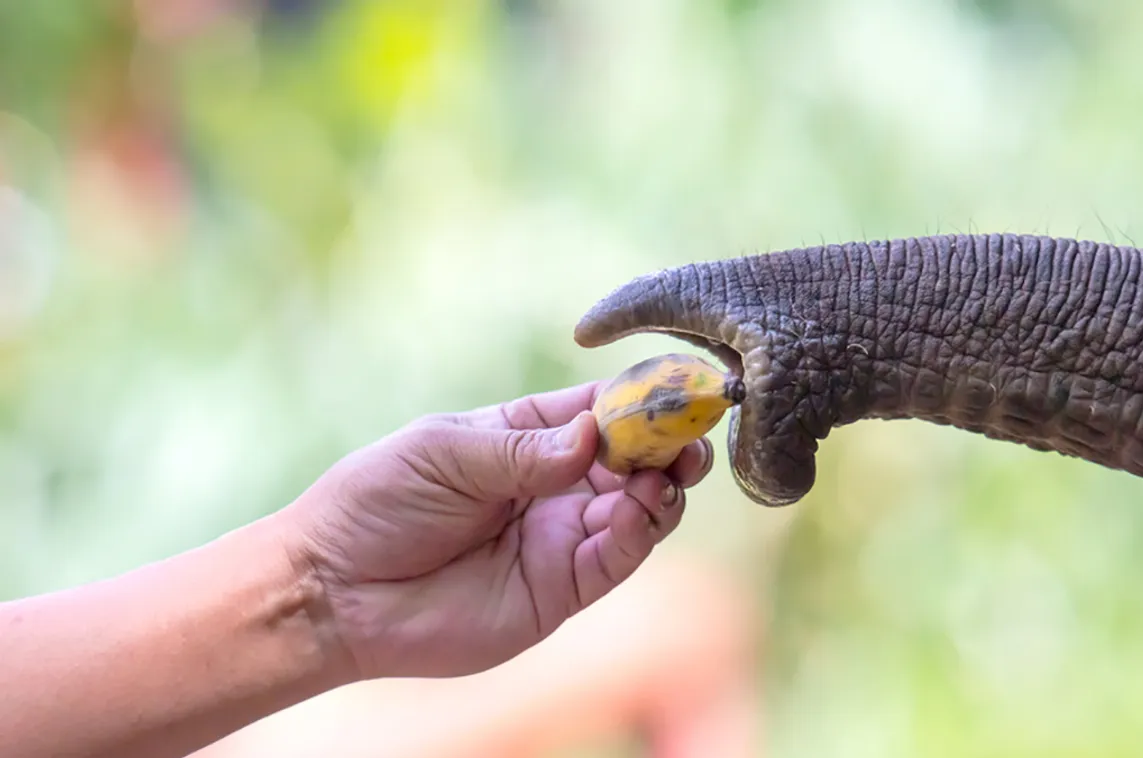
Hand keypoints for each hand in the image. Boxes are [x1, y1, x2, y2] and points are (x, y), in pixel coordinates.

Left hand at [279, 380, 712, 681]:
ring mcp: (562, 536)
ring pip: (642, 507)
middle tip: (690, 436)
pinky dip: (638, 531)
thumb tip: (595, 433)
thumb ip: (524, 449)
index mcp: (529, 435)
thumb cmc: (377, 502)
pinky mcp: (561, 588)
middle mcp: (556, 483)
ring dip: (663, 486)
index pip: (603, 407)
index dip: (645, 396)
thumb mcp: (447, 453)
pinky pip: (617, 557)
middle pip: (637, 457)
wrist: (335, 590)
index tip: (683, 386)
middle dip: (670, 443)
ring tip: (661, 473)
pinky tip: (633, 509)